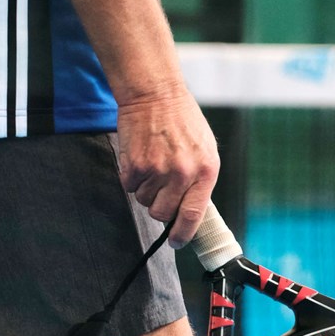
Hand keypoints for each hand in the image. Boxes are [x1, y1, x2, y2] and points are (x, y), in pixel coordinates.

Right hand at [116, 83, 219, 247]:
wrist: (155, 94)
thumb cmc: (182, 120)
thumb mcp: (205, 149)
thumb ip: (200, 180)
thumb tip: (190, 211)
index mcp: (205, 171)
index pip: (193, 215)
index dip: (182, 234)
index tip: (176, 241)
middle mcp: (182, 173)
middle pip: (163, 213)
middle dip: (160, 208)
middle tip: (160, 190)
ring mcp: (157, 170)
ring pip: (145, 201)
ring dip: (146, 190)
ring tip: (153, 164)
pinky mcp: (134, 165)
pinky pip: (130, 187)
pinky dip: (132, 177)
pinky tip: (141, 158)